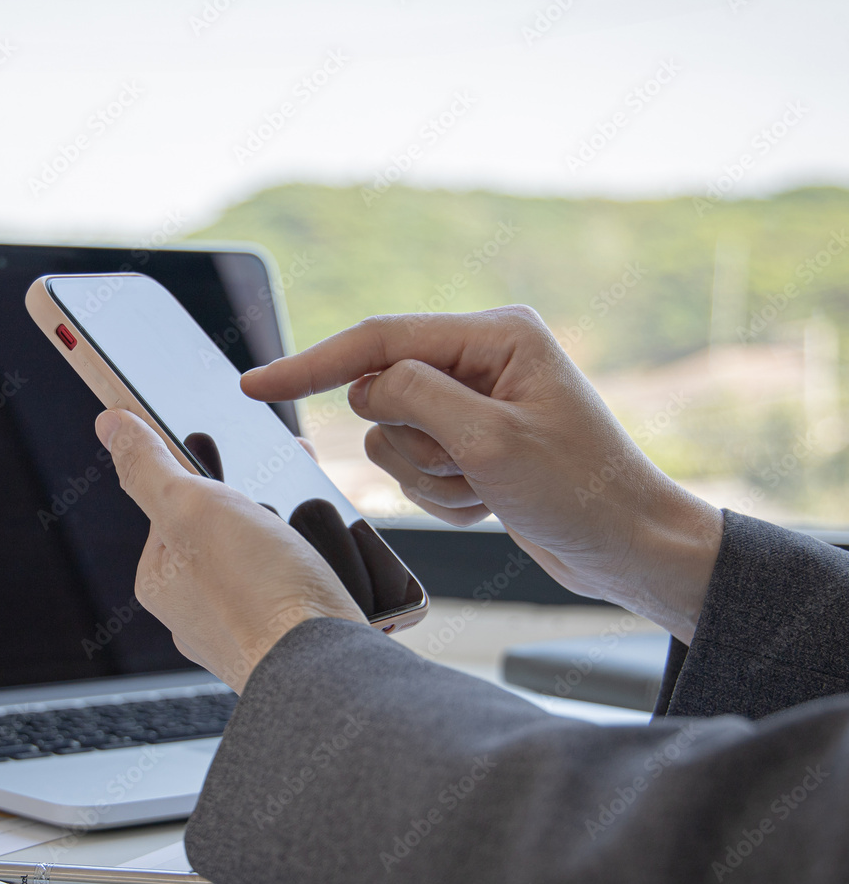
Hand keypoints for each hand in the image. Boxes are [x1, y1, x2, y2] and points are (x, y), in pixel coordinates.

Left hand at [95, 409, 365, 691]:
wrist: (323, 667)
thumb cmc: (255, 590)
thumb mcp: (192, 507)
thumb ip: (151, 466)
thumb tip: (110, 424)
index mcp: (162, 581)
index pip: (173, 506)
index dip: (205, 472)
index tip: (232, 448)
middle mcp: (196, 612)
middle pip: (223, 532)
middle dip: (254, 497)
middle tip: (286, 470)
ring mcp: (244, 631)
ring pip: (263, 560)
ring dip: (288, 528)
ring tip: (315, 512)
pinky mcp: (288, 642)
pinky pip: (293, 588)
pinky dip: (311, 563)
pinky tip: (330, 556)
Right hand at [241, 306, 722, 642]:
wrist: (628, 548)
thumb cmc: (582, 491)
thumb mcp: (492, 442)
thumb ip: (416, 396)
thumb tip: (364, 383)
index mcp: (495, 336)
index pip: (381, 340)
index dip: (313, 364)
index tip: (255, 384)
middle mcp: (482, 361)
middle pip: (384, 395)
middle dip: (414, 446)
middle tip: (469, 469)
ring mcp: (476, 406)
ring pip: (395, 439)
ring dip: (431, 479)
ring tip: (486, 491)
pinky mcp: (473, 446)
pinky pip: (419, 471)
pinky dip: (445, 498)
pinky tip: (491, 505)